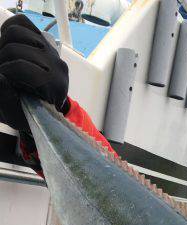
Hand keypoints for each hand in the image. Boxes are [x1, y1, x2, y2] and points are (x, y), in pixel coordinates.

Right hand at [0, 14, 68, 129]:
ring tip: (6, 61)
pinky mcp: (44, 42)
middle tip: (4, 72)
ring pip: (16, 33)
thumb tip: (1, 77)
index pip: (21, 67)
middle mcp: (56, 66)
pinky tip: (7, 44)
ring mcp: (51, 52)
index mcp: (53, 87)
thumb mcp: (16, 115)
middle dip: (2, 60)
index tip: (4, 81)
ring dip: (3, 46)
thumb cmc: (29, 114)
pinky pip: (22, 23)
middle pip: (14, 49)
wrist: (45, 110)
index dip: (5, 72)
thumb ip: (6, 98)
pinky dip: (8, 30)